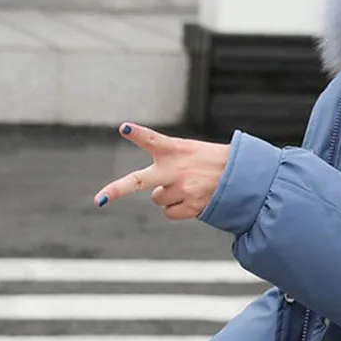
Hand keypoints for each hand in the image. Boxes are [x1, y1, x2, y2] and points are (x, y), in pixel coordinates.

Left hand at [94, 124, 230, 219]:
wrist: (241, 177)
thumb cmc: (211, 161)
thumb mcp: (190, 151)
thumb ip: (167, 163)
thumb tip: (154, 195)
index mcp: (176, 149)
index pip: (152, 139)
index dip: (136, 133)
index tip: (124, 128)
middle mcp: (176, 170)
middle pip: (138, 181)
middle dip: (116, 190)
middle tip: (99, 200)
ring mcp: (182, 190)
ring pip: (157, 199)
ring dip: (168, 195)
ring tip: (189, 186)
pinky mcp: (191, 206)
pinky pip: (170, 212)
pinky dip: (178, 208)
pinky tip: (193, 198)